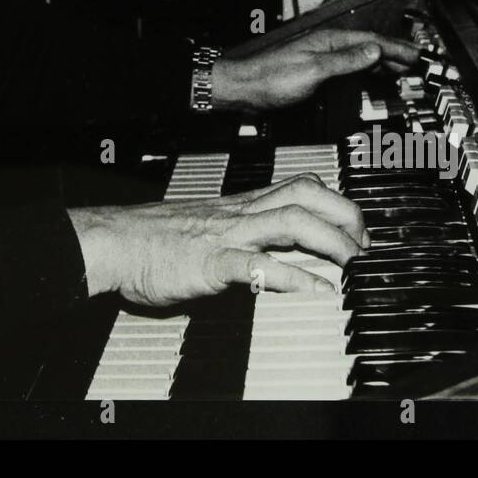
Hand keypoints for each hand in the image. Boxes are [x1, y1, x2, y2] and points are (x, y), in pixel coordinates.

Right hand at [68, 173, 369, 306]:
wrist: (113, 240)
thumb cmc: (152, 237)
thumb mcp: (206, 226)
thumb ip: (239, 235)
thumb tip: (268, 253)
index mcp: (240, 204)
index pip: (299, 186)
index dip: (336, 202)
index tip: (358, 227)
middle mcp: (240, 213)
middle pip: (306, 195)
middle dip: (345, 215)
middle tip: (365, 245)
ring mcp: (227, 235)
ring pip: (291, 222)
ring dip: (331, 242)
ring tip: (353, 264)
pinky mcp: (211, 262)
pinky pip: (258, 266)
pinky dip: (292, 277)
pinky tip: (314, 292)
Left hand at [210, 26, 419, 112]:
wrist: (246, 88)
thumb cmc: (273, 78)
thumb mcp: (315, 70)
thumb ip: (346, 60)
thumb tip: (374, 51)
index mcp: (330, 41)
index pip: (372, 42)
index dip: (396, 49)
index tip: (416, 55)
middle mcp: (327, 46)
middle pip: (368, 48)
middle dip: (394, 55)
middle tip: (416, 64)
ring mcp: (321, 57)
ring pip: (360, 58)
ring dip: (382, 64)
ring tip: (400, 70)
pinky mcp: (315, 71)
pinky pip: (349, 68)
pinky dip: (365, 72)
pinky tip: (369, 77)